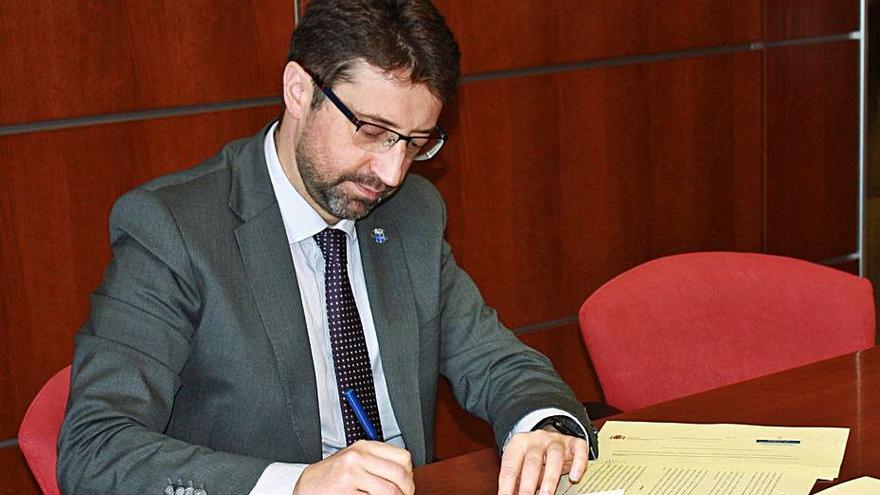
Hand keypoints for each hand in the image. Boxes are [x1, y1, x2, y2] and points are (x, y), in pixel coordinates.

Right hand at [294, 440, 413, 494]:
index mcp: (364, 447)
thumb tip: (405, 476)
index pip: (402, 458)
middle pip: (399, 475)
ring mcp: (351, 474)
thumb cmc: (332, 476)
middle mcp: (358, 457)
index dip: (409, 475)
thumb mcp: (355, 462)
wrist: (307, 486)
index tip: (407, 486)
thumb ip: (377, 463)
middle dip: (406, 491)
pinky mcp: (345, 491)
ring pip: (390, 491)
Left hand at [497, 428, 588, 494]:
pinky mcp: (574, 443)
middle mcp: (536, 439)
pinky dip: (578, 464)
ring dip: (550, 478)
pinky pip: (578, 450)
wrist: (549, 437)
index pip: (510, 467)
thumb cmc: (532, 457)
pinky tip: (575, 477)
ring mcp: (556, 440)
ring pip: (554, 457)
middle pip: (532, 462)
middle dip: (528, 485)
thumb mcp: (520, 466)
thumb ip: (515, 480)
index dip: (507, 486)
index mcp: (518, 444)